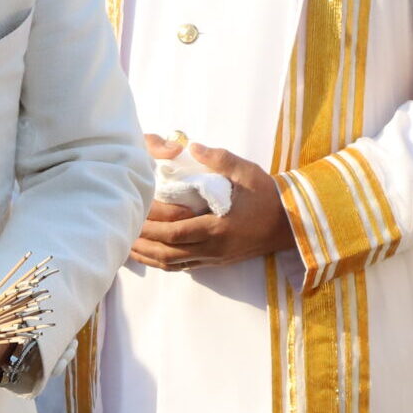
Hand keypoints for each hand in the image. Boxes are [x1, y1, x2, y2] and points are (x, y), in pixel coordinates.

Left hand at [129, 136, 294, 271]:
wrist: (291, 224)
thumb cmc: (268, 196)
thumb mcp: (248, 172)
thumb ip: (220, 159)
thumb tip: (192, 146)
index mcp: (219, 228)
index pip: (176, 232)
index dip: (151, 227)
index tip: (133, 216)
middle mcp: (213, 248)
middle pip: (168, 252)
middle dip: (143, 243)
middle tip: (121, 232)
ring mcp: (214, 258)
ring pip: (173, 263)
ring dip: (148, 256)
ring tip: (126, 246)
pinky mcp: (216, 262)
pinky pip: (183, 267)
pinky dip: (162, 262)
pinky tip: (149, 255)